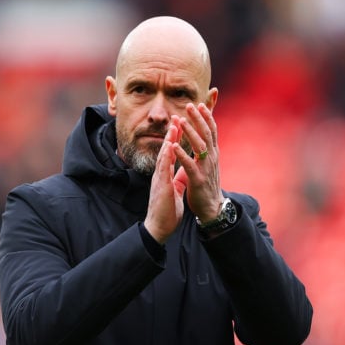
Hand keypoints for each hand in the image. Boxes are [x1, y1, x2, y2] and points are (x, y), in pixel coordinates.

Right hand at [143, 121, 186, 243]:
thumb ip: (178, 179)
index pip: (172, 154)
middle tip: (177, 117)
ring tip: (173, 126)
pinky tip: (168, 146)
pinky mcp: (160, 186)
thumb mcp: (175, 190)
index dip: (176, 140)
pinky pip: (163, 169)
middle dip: (172, 134)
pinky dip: (166, 156)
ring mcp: (159, 179)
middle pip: (167, 150)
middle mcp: (161, 174)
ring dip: (168, 140)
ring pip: (164, 155)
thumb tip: (184, 170)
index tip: (182, 126)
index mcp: (166, 175)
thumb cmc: (167, 211)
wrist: (160, 227)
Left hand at [172, 103, 223, 222]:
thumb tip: (203, 136)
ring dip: (190, 132)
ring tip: (182, 120)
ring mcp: (205, 168)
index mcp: (213, 153)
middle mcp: (212, 158)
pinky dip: (181, 154)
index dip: (206, 117)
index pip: (212, 131)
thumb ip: (205, 149)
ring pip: (199, 146)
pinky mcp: (198, 179)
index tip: (199, 103)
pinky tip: (173, 146)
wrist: (211, 207)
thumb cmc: (207, 183)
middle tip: (190, 105)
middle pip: (206, 134)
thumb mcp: (208, 163)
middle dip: (198, 119)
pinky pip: (189, 165)